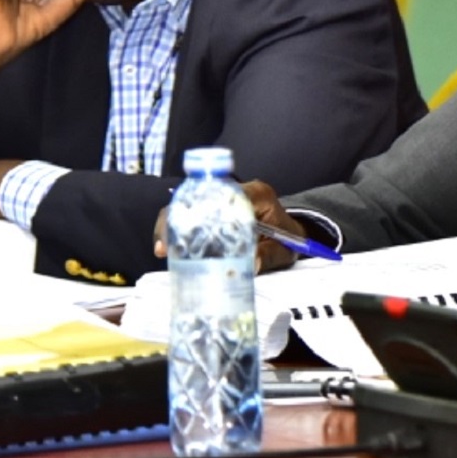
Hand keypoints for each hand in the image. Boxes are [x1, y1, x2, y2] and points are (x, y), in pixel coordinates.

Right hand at [152, 178, 298, 273]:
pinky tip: (170, 249)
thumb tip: (251, 265)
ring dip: (174, 226)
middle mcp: (239, 192)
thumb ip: (268, 256)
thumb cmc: (289, 240)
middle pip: (199, 197)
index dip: (199, 209)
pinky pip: (193, 216)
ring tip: (163, 250)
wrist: (293, 236)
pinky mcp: (216, 211)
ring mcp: (225, 201)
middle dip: (176, 220)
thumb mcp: (283, 250)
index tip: (184, 231)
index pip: (223, 194)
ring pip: (191, 206)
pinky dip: (180, 231)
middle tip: (164, 247)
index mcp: (257, 194)